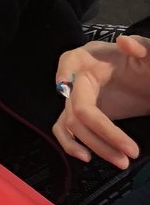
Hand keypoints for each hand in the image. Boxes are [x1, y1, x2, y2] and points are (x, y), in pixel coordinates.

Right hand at [53, 34, 149, 167]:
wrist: (147, 83)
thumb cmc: (144, 64)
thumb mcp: (149, 53)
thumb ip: (142, 46)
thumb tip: (126, 43)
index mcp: (88, 58)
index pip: (69, 64)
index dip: (63, 75)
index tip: (64, 88)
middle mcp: (75, 78)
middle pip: (77, 107)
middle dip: (102, 132)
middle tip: (131, 152)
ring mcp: (77, 99)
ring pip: (72, 124)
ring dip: (94, 145)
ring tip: (122, 161)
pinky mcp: (81, 115)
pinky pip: (65, 130)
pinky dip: (71, 144)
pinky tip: (88, 157)